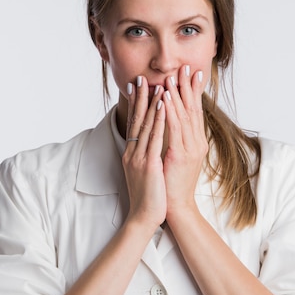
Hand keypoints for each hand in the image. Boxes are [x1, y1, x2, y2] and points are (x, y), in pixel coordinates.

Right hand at [121, 76, 166, 229]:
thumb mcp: (143, 171)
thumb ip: (144, 155)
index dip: (135, 104)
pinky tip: (163, 105)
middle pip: (136, 119)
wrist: (144, 216)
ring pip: (145, 124)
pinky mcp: (148, 164)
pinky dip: (159, 119)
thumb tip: (146, 144)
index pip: (134, 124)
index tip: (137, 87)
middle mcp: (132, 152)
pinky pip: (154, 137)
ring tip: (157, 83)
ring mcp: (139, 157)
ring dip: (152, 102)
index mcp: (132, 153)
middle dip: (140, 97)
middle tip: (142, 77)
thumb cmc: (148, 195)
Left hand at [161, 65, 208, 220]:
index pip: (195, 111)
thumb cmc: (173, 183)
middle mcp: (196, 143)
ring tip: (173, 76)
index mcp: (196, 142)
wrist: (176, 207)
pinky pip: (174, 129)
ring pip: (184, 115)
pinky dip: (170, 111)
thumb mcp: (179, 157)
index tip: (190, 73)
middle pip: (193, 108)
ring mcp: (190, 148)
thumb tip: (173, 124)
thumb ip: (178, 140)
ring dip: (178, 94)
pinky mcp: (180, 155)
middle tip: (185, 66)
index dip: (192, 92)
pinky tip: (166, 98)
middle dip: (188, 86)